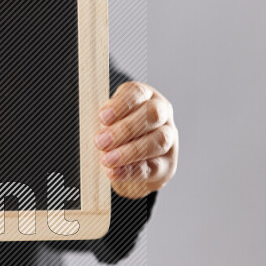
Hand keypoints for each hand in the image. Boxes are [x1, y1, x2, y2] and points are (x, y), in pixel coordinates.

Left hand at [94, 82, 177, 198]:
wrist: (129, 161)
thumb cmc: (114, 133)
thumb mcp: (106, 122)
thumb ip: (104, 124)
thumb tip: (97, 131)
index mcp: (144, 96)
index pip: (136, 93)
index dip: (120, 105)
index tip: (102, 117)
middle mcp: (161, 113)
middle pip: (151, 114)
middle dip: (125, 129)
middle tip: (101, 141)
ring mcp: (168, 137)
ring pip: (158, 140)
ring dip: (130, 151)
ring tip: (108, 160)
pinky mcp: (167, 163)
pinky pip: (153, 166)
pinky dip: (132, 170)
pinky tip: (115, 172)